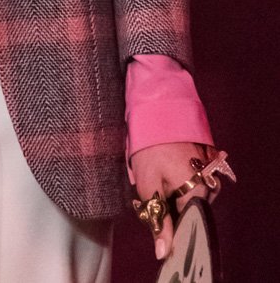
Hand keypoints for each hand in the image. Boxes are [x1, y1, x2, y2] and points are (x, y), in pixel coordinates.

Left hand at [130, 141, 215, 261]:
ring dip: (174, 194)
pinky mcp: (208, 163)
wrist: (158, 109)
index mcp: (198, 192)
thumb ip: (159, 222)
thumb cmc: (151, 146)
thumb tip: (164, 252)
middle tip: (151, 193)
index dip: (170, 230)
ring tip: (157, 176)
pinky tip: (166, 169)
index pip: (188, 226)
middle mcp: (211, 184)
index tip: (157, 226)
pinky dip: (180, 182)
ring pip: (192, 197)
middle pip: (190, 212)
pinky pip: (196, 182)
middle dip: (170, 210)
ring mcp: (212, 172)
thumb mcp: (149, 186)